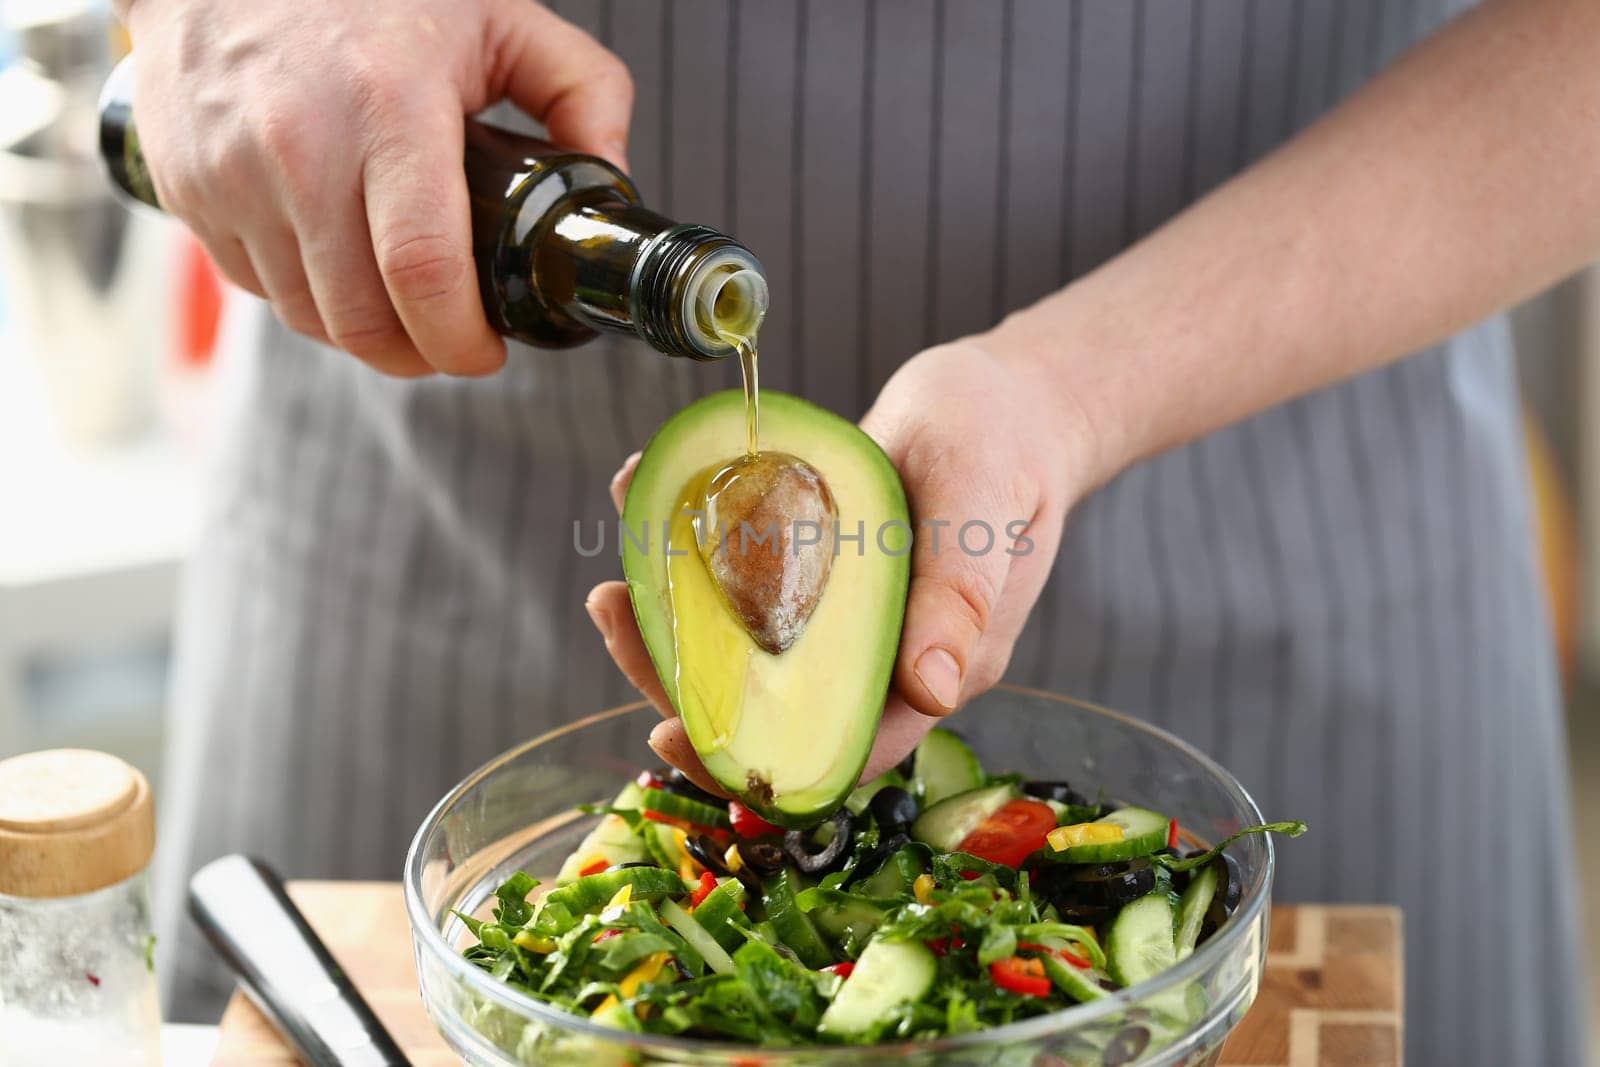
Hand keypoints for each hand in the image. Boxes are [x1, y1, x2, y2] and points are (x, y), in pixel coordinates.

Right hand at [122, 0, 632, 376]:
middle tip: (453, 342)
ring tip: (401, 306)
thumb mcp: (500, 16)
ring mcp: (230, 172)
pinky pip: (256, 287)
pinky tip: (339, 263)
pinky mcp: (188, 189)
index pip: (422, 272)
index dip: (461, 340)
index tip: (488, 352)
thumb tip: (613, 181)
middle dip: (419, 355)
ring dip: (364, 335)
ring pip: (308, 316)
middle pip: (362, 319)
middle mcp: (298, 145)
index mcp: (388, 105)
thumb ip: (582, 90)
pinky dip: (305, 297)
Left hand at [584, 341, 1093, 793]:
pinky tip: (649, 505)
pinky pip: (748, 590)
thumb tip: (933, 692)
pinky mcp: (818, 577)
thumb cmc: (1003, 443)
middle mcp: (881, 657)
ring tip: (615, 577)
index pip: (834, 747)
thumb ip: (959, 596)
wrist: (1006, 398)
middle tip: (615, 611)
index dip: (751, 756)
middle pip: (771, 706)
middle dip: (683, 679)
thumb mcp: (979, 503)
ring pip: (748, 653)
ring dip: (675, 625)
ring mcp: (845, 619)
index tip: (670, 729)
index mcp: (931, 669)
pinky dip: (693, 562)